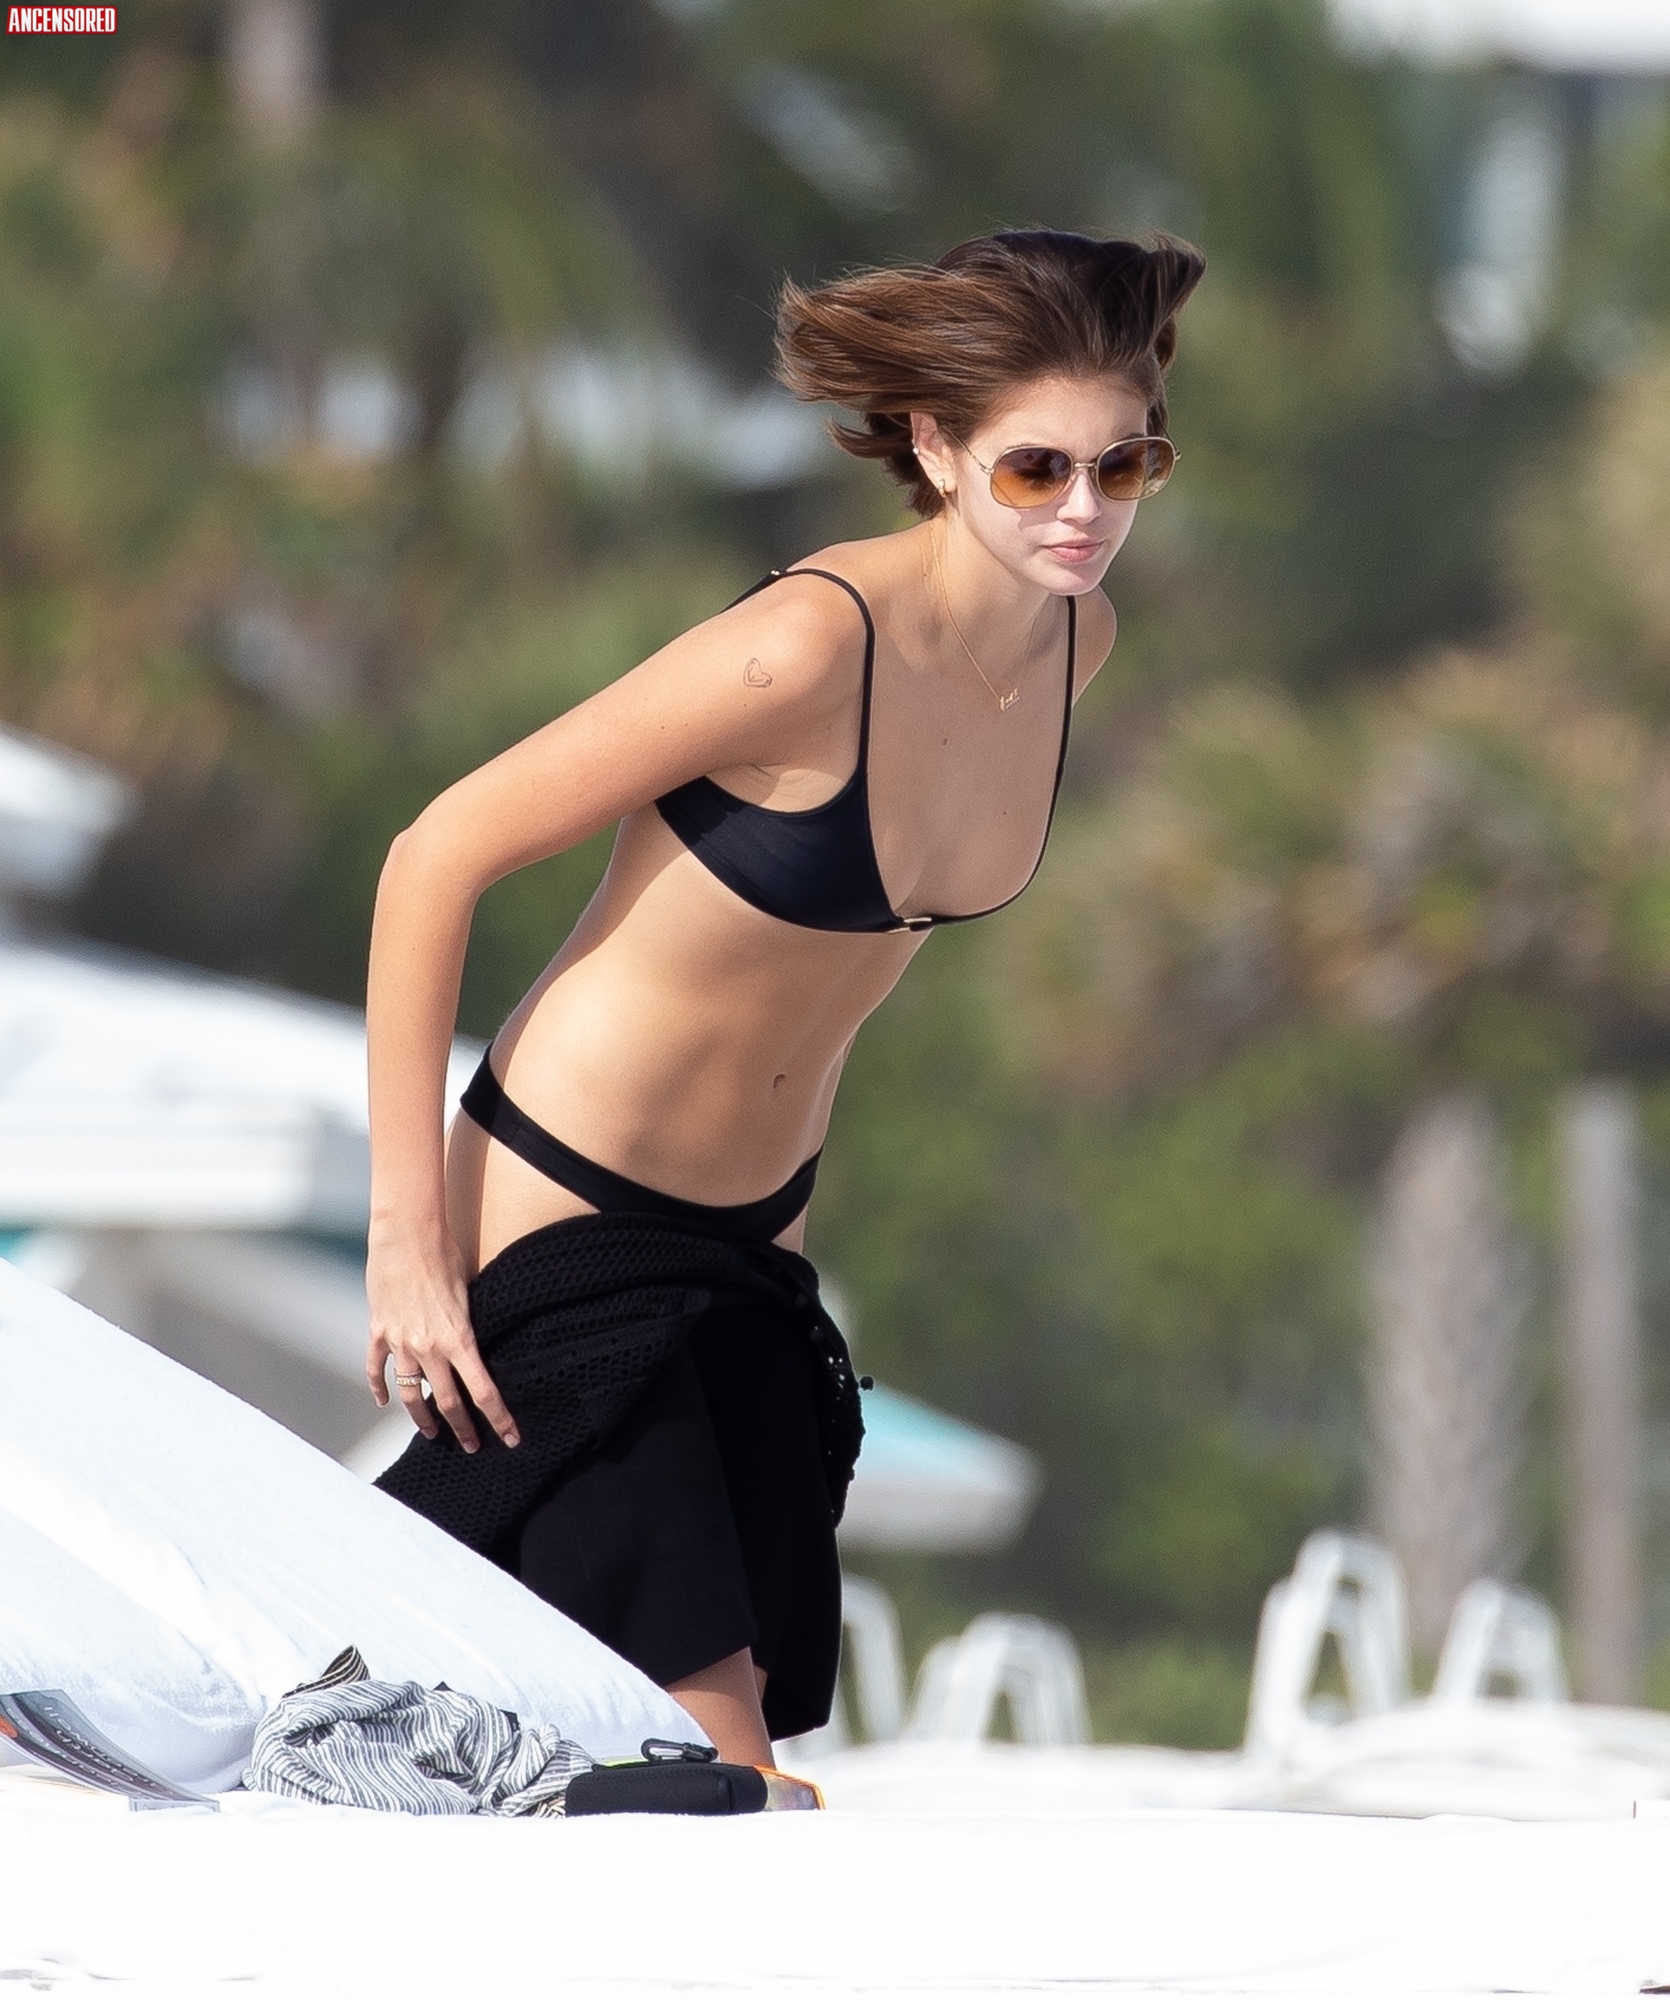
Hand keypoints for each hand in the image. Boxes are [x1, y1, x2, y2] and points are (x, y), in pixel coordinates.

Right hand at [365, 1227, 518, 1453]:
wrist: (406, 1234)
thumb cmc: (444, 1255)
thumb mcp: (469, 1292)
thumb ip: (469, 1325)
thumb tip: (476, 1346)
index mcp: (459, 1338)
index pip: (483, 1391)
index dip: (499, 1419)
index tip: (510, 1438)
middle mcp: (429, 1347)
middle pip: (448, 1402)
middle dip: (462, 1429)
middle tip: (472, 1445)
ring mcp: (400, 1342)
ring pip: (411, 1393)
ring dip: (422, 1417)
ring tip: (431, 1432)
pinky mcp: (378, 1331)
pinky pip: (377, 1369)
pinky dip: (381, 1389)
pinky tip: (385, 1402)